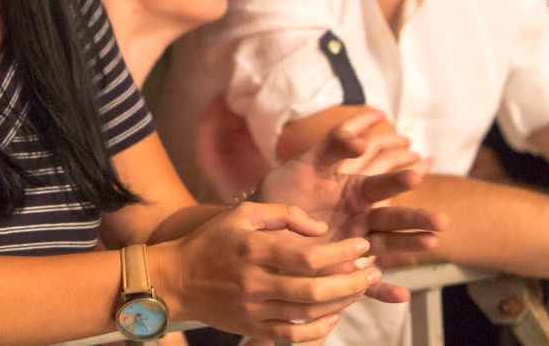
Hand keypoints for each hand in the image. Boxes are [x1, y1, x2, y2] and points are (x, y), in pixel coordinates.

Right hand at [163, 201, 382, 341]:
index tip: (362, 246)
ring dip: (342, 301)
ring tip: (362, 288)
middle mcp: (255, 281)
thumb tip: (320, 229)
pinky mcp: (252, 326)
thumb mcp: (243, 214)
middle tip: (373, 270)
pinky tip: (334, 315)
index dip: (341, 253)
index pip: (308, 256)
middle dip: (351, 281)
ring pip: (308, 312)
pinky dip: (318, 329)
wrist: (175, 278)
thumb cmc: (212, 241)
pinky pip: (292, 334)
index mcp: (254, 249)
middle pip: (314, 289)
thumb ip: (283, 214)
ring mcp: (254, 308)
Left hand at [256, 111, 443, 296]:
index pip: (382, 183)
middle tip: (441, 219)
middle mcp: (360, 217)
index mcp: (353, 191)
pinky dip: (383, 290)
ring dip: (410, 246)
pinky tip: (401, 296)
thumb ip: (331, 147)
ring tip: (433, 243)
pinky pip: (366, 283)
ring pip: (387, 245)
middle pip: (392, 216)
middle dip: (415, 217)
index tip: (418, 171)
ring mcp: (355, 244)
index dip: (400, 179)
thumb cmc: (283, 190)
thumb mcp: (306, 163)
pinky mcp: (344, 269)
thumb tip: (357, 138)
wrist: (262, 225)